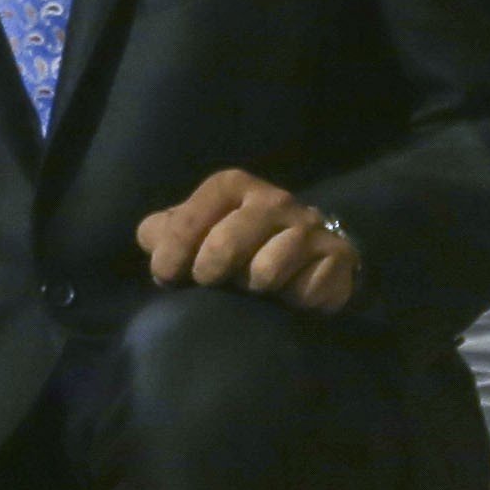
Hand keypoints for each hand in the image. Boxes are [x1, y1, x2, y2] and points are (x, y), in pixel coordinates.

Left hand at [135, 169, 365, 313]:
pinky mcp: (338, 258)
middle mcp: (273, 200)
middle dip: (210, 273)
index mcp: (234, 187)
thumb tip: (151, 238)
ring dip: (252, 290)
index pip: (193, 215)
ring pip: (266, 272)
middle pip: (225, 244)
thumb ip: (168, 231)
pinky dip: (293, 302)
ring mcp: (308, 228)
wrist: (312, 251)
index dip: (174, 248)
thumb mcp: (199, 230)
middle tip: (211, 284)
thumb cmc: (240, 242)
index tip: (165, 276)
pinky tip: (290, 298)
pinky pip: (305, 292)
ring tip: (253, 290)